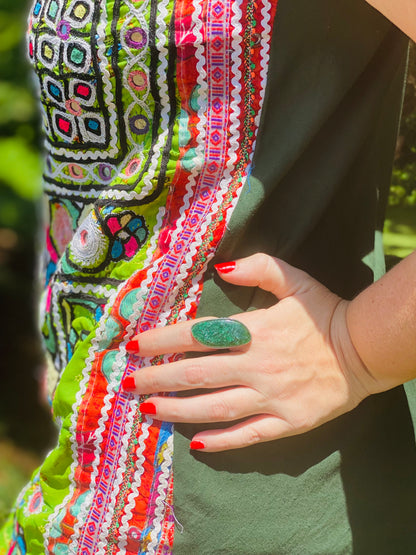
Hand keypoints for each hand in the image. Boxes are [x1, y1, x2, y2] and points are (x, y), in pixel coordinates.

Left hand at [122, 253, 379, 451]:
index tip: (136, 346)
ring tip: (149, 411)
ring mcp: (272, 396)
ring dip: (179, 410)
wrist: (365, 348)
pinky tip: (197, 444)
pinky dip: (223, 441)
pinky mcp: (288, 421)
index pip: (199, 335)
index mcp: (256, 331)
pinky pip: (250, 434)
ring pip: (216, 407)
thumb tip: (221, 269)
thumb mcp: (295, 279)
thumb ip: (258, 268)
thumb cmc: (325, 312)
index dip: (164, 341)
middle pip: (198, 374)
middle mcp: (258, 365)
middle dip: (159, 379)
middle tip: (130, 384)